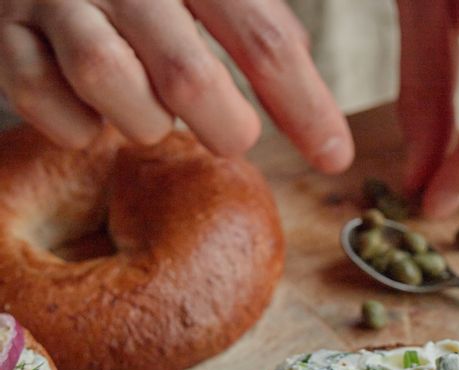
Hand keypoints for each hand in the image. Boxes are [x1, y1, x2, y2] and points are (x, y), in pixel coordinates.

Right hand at [0, 0, 352, 170]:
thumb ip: (263, 34)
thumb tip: (326, 136)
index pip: (264, 40)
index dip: (305, 107)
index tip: (335, 158)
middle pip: (188, 77)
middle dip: (222, 126)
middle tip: (229, 132)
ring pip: (110, 84)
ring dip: (143, 122)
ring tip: (151, 112)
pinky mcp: (5, 31)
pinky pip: (44, 102)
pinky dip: (76, 126)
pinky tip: (93, 112)